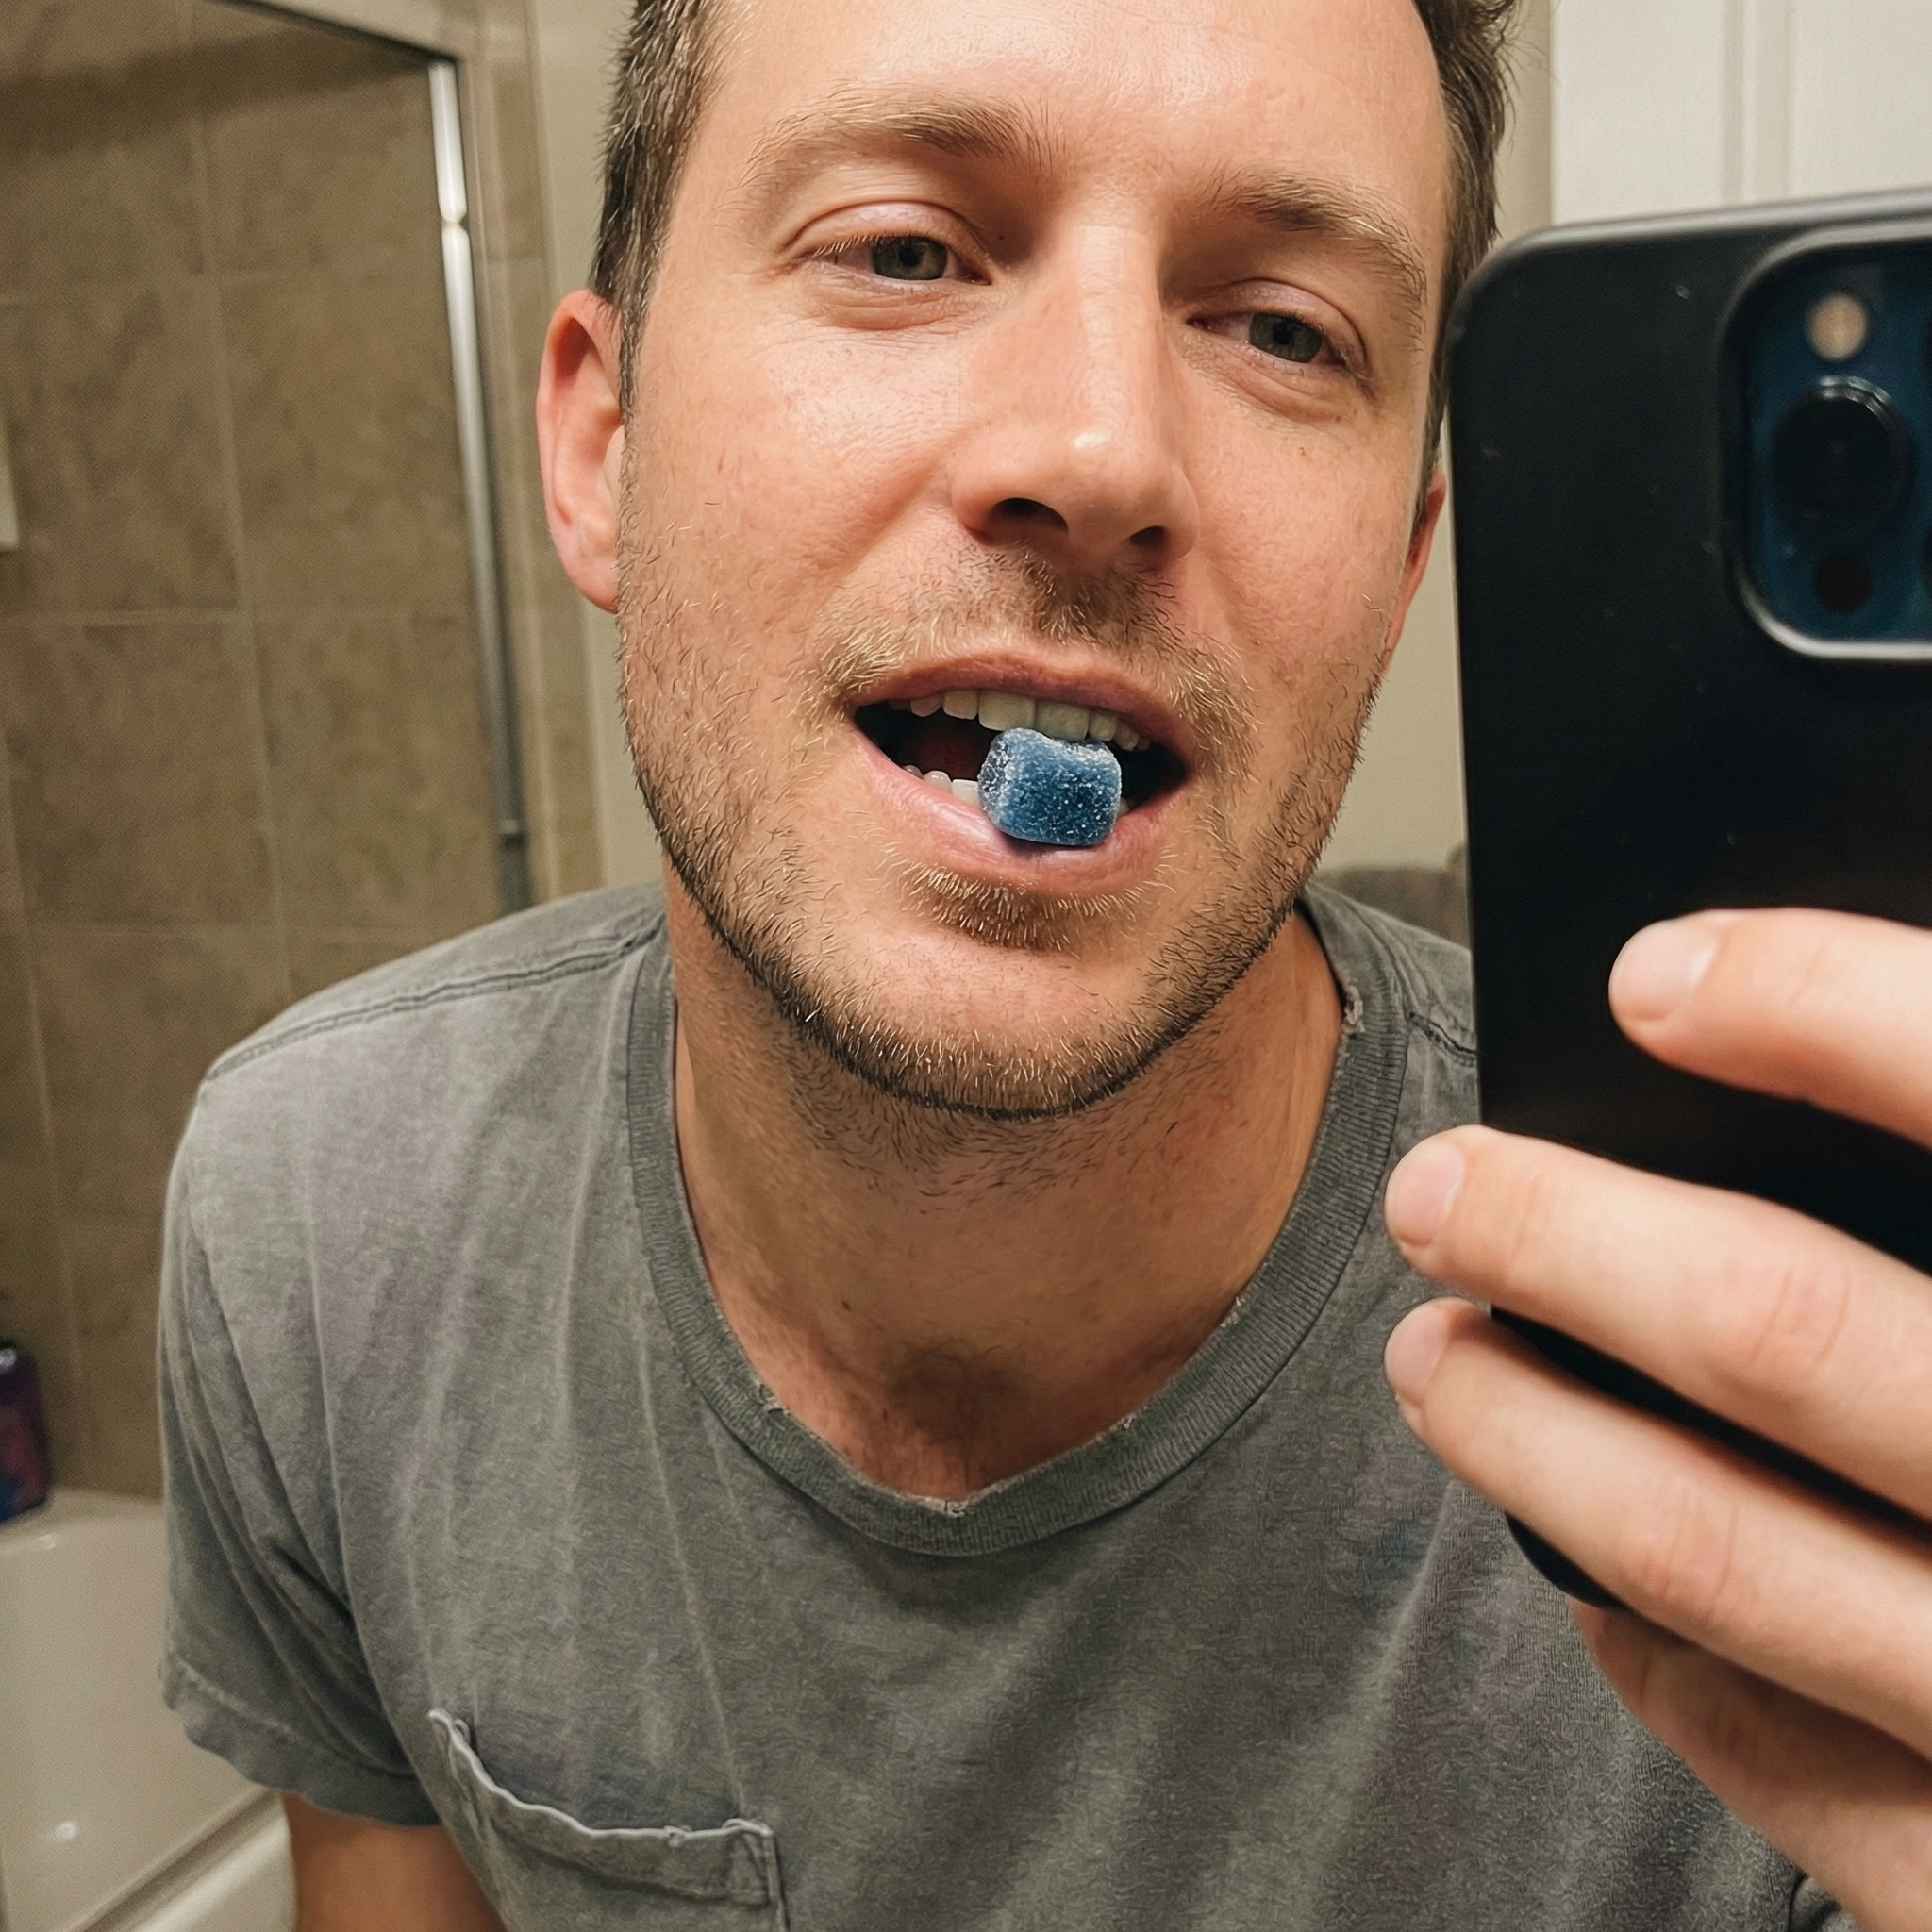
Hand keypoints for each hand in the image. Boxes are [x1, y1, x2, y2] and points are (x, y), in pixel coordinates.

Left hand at [1381, 909, 1931, 1929]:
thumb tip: (1901, 1025)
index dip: (1822, 1006)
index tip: (1653, 971)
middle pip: (1797, 1335)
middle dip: (1576, 1241)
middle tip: (1442, 1187)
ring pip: (1739, 1559)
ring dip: (1547, 1441)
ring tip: (1439, 1355)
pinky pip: (1816, 1784)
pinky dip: (1681, 1678)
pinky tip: (1601, 1599)